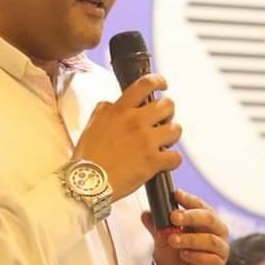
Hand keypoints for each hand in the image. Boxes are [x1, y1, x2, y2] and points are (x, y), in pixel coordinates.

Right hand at [74, 74, 182, 200]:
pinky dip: (173, 160)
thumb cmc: (89, 156)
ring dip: (172, 136)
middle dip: (168, 113)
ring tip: (163, 142)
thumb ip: (106, 109)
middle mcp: (136, 121)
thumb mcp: (93, 123)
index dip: (158, 81)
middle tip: (161, 122)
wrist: (88, 183)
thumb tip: (114, 103)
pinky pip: (176, 156)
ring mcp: (146, 141)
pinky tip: (164, 161)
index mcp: (120, 110)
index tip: (163, 85)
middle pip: (167, 105)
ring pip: (176, 129)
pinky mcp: (153, 161)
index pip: (145, 84)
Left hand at [142, 188, 228, 264]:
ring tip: (173, 240)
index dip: (189, 199)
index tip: (176, 194)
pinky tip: (184, 255)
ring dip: (190, 238)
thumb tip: (147, 214)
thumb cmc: (175, 260)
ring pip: (210, 239)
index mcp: (204, 221)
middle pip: (209, 218)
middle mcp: (216, 232)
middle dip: (191, 216)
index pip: (200, 205)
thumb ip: (157, 227)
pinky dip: (197, 256)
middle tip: (173, 216)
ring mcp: (219, 250)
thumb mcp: (162, 241)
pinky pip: (212, 259)